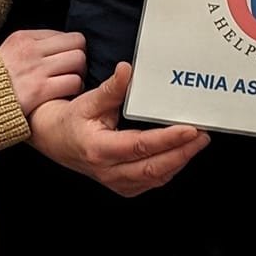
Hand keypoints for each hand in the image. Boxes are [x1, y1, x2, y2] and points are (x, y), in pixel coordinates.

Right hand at [0, 29, 87, 113]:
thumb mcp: (8, 53)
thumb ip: (32, 46)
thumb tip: (62, 46)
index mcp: (23, 37)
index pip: (66, 35)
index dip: (70, 50)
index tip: (64, 62)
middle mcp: (30, 49)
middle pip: (78, 44)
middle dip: (79, 59)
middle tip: (71, 72)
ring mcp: (35, 69)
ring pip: (78, 61)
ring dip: (79, 74)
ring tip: (69, 83)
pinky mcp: (39, 90)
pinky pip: (73, 82)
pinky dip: (74, 89)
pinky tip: (65, 95)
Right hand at [27, 62, 208, 197]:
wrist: (53, 140)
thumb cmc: (70, 120)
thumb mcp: (88, 101)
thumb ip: (112, 88)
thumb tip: (127, 70)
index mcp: (100, 149)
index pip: (141, 146)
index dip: (168, 139)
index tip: (190, 129)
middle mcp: (108, 171)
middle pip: (154, 168)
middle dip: (183, 152)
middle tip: (203, 135)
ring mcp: (116, 182)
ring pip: (155, 178)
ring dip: (179, 161)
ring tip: (198, 142)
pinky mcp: (122, 186)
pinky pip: (151, 182)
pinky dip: (169, 168)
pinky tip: (181, 153)